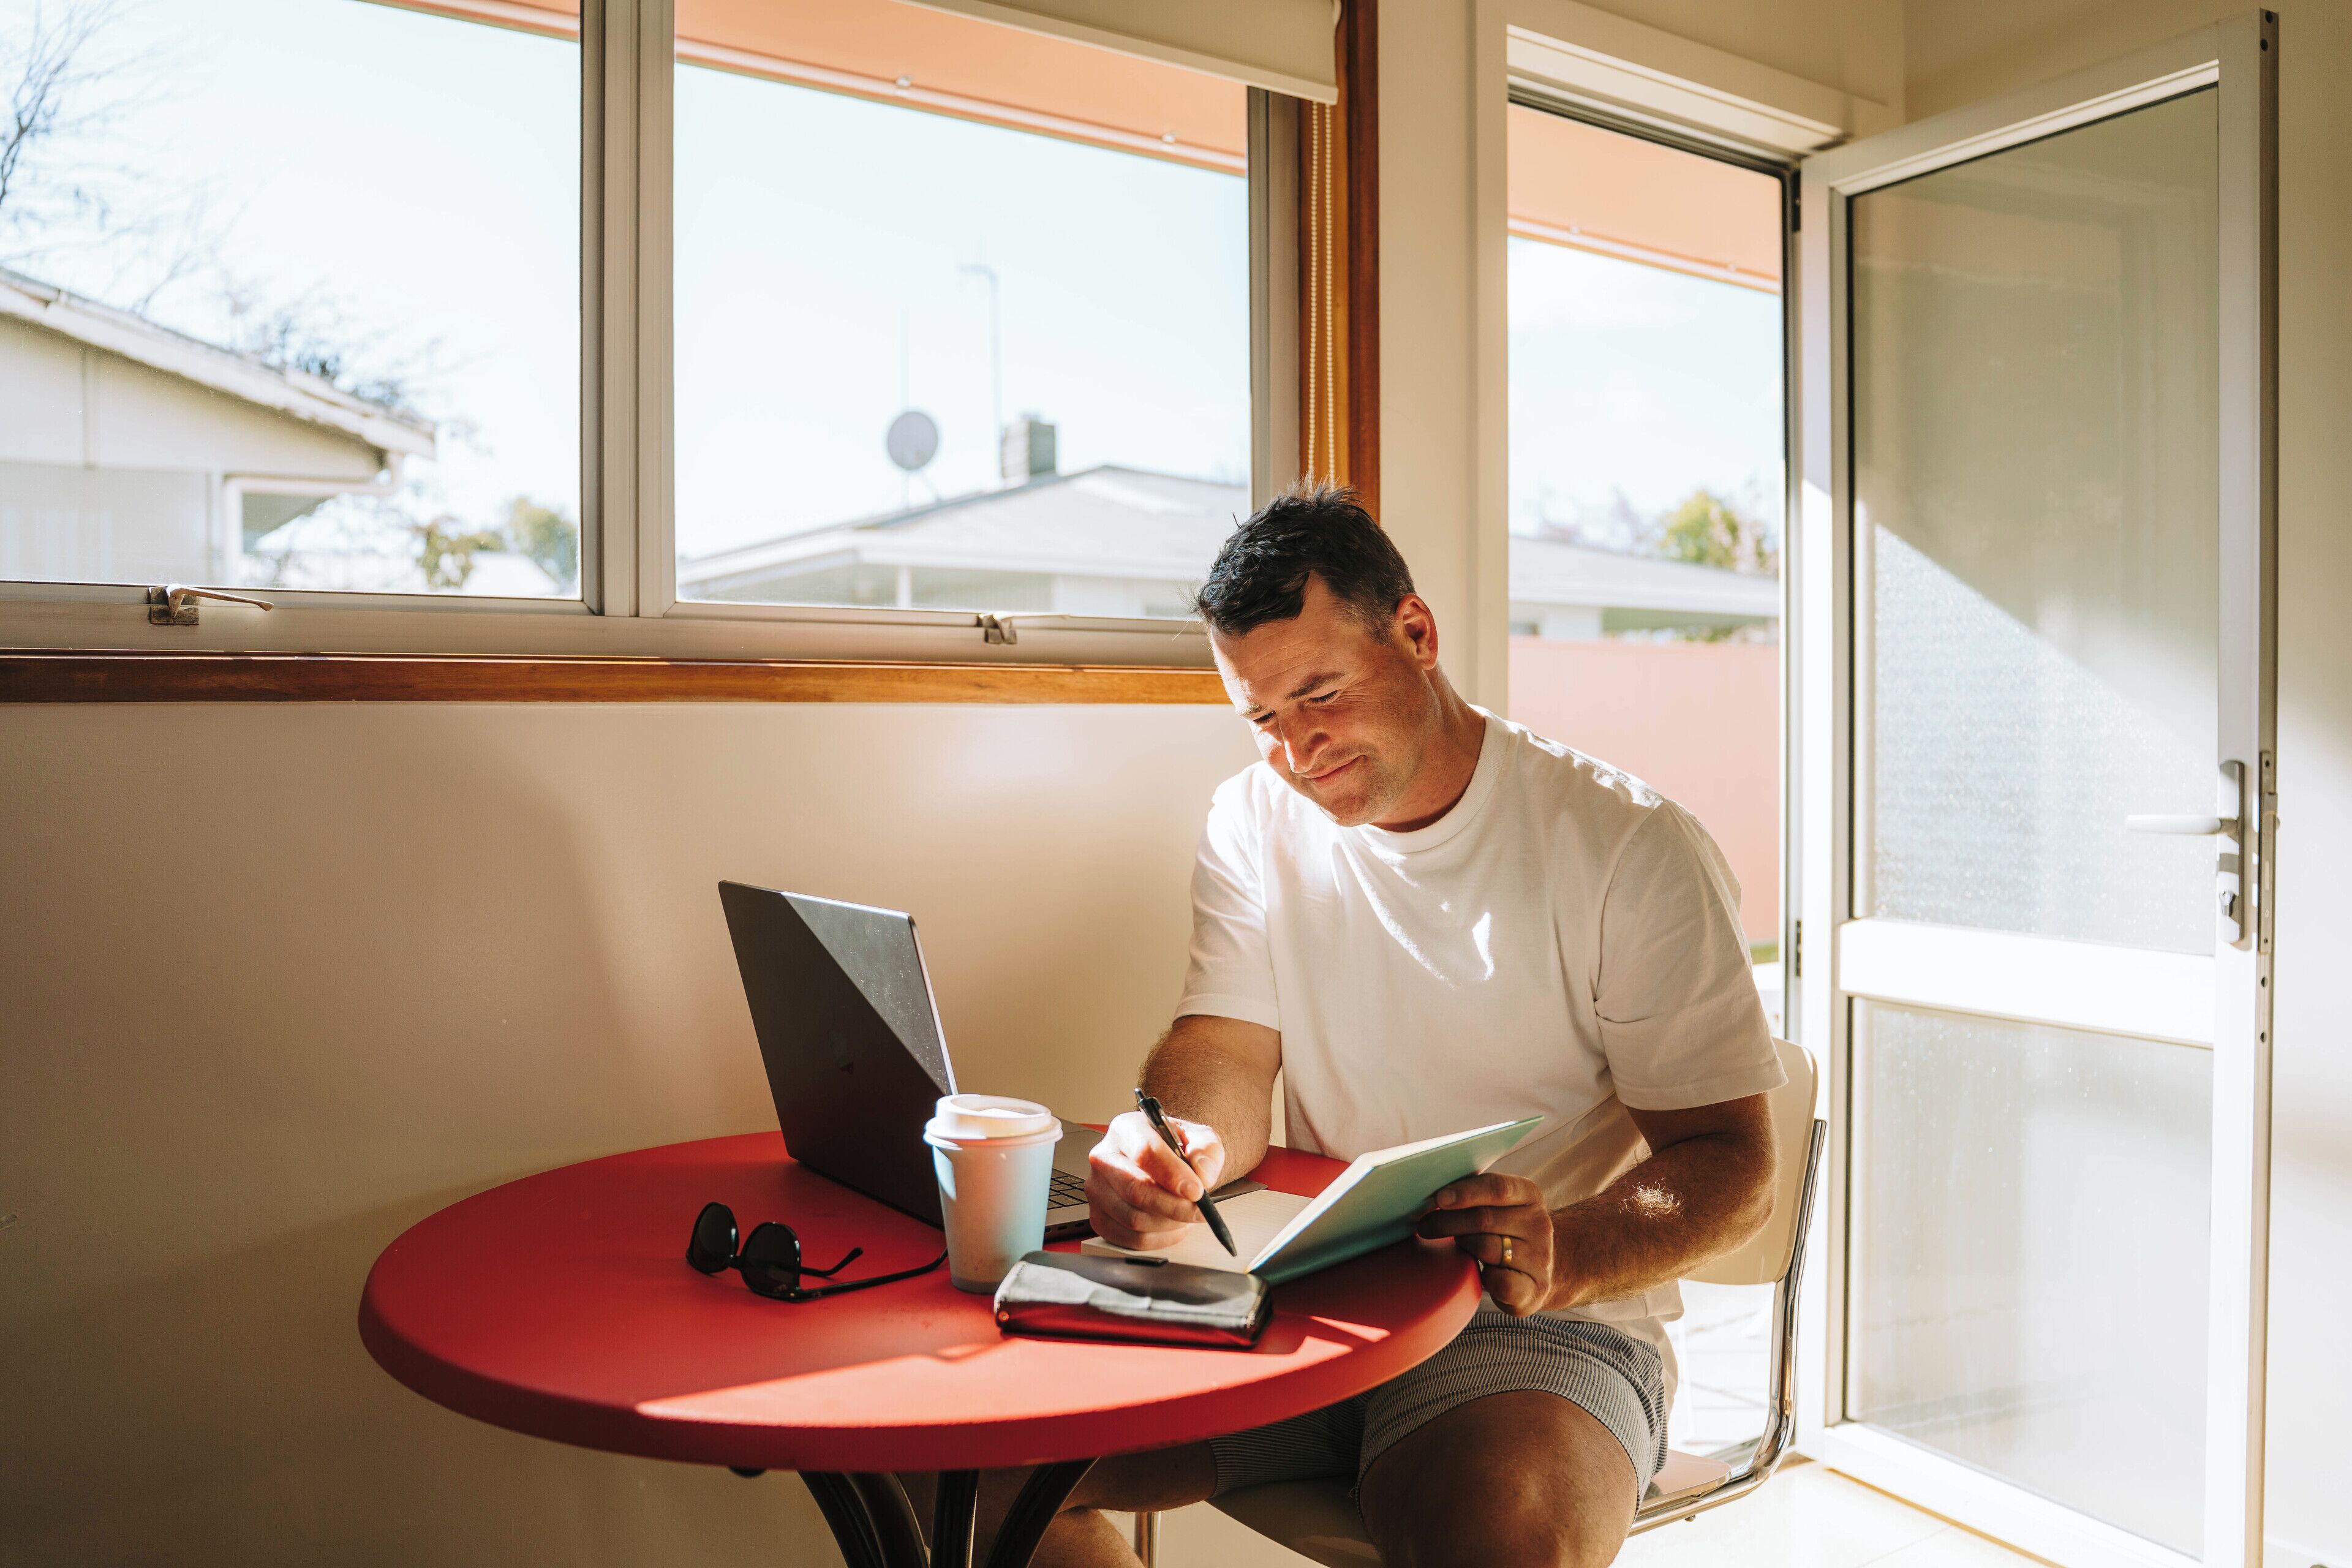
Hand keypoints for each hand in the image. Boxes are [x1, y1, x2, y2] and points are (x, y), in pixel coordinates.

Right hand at [1086, 1109, 1226, 1249]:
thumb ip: (1206, 1150)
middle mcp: (1104, 1157)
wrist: (1164, 1164)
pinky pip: (1131, 1239)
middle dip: (1174, 1206)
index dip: (1172, 1174)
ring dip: (1169, 1223)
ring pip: (1134, 1218)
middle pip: (1136, 1190)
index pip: (1144, 1151)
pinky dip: (1159, 1239)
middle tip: (1199, 1211)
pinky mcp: (1098, 1217)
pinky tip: (1172, 1226)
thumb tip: (1202, 1173)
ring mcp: (1097, 1189)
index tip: (1196, 1191)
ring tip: (1186, 1215)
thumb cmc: (1177, 1149)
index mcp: (1126, 1129)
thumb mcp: (1199, 1138)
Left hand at [1415, 1173, 1555, 1315]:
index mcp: (1529, 1195)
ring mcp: (1540, 1257)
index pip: (1497, 1188)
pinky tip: (1479, 1273)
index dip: (1465, 1192)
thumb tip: (1429, 1194)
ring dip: (1462, 1246)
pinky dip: (1484, 1278)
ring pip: (1487, 1248)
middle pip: (1484, 1219)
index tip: (1439, 1198)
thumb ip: (1472, 1196)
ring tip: (1453, 1245)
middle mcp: (1539, 1224)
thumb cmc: (1502, 1232)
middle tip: (1424, 1226)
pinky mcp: (1536, 1288)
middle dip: (1447, 1222)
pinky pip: (1500, 1282)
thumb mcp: (1496, 1206)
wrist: (1536, 1272)